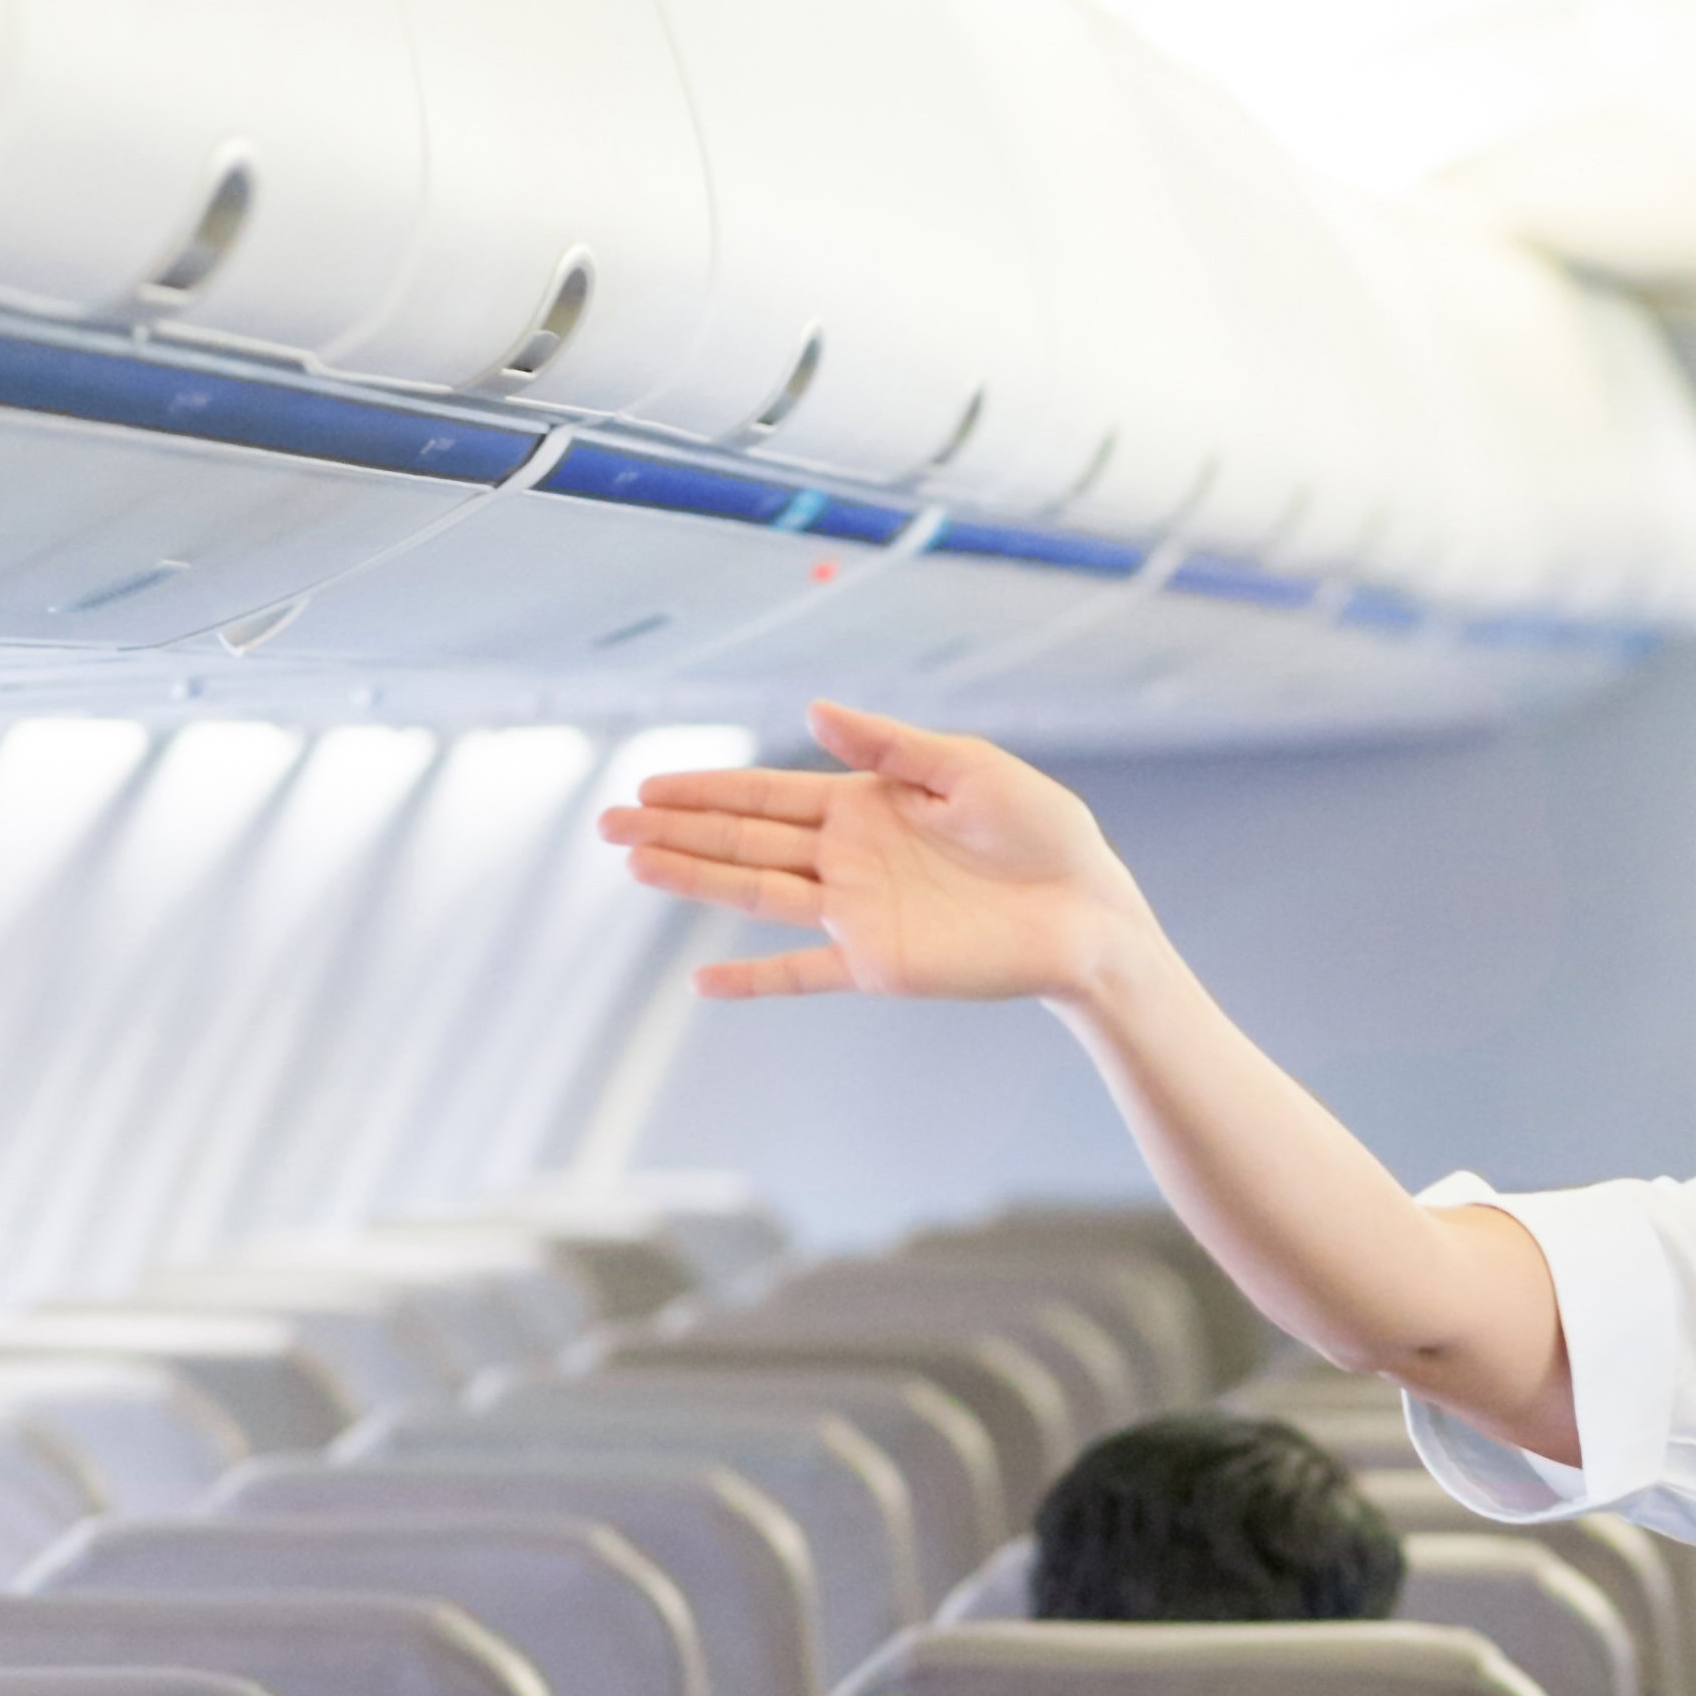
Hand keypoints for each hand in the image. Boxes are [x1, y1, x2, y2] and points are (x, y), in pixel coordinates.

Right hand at [596, 702, 1158, 1009]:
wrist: (1088, 913)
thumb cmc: (1042, 833)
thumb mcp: (969, 769)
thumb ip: (890, 746)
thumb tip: (814, 712)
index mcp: (867, 804)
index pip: (769, 793)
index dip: (708, 788)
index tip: (649, 784)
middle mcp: (850, 857)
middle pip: (745, 839)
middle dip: (677, 828)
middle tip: (607, 820)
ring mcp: (857, 912)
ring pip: (756, 892)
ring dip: (695, 879)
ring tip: (633, 863)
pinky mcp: (877, 962)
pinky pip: (803, 971)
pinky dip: (755, 978)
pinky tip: (703, 983)